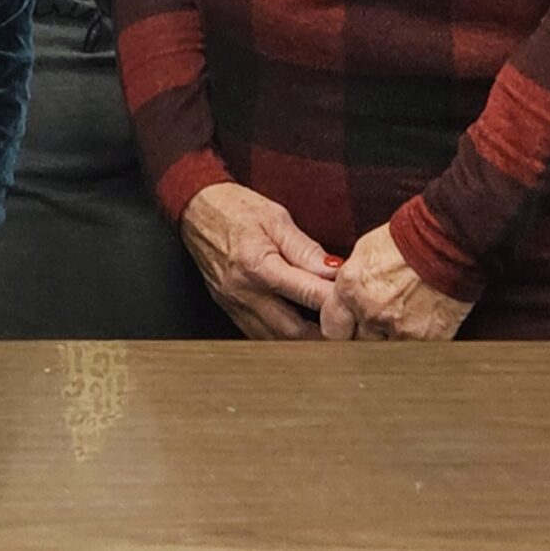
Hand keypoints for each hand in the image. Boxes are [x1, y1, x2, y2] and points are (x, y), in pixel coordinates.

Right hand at [176, 181, 339, 340]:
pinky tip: (298, 332)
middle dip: (323, 335)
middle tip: (347, 331)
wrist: (195, 208)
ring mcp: (233, 304)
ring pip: (275, 340)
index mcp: (257, 265)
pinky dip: (281, 338)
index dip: (334, 302)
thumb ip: (306, 250)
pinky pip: (258, 335)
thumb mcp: (276, 219)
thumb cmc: (235, 208)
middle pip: (293, 331)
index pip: (306, 294)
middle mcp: (243, 290)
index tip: (354, 306)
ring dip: (303, 342)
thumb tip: (335, 271)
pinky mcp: (228, 308)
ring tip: (328, 335)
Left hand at [320, 221, 471, 342]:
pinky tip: (417, 331)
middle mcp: (371, 311)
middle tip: (374, 329)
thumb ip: (352, 281)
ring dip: (388, 345)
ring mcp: (399, 328)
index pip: (332, 328)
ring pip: (383, 354)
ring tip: (399, 328)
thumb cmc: (409, 239)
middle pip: (357, 345)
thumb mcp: (366, 252)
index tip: (345, 331)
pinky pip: (413, 354)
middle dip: (363, 339)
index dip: (340, 330)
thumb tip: (346, 296)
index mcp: (351, 287)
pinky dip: (413, 348)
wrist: (449, 241)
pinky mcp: (428, 339)